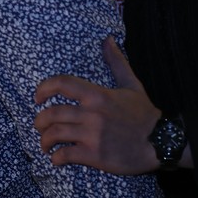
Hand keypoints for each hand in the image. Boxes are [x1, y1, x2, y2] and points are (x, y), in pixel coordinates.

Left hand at [34, 36, 161, 174]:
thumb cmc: (144, 114)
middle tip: (40, 125)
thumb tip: (108, 40)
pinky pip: (65, 155)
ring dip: (44, 140)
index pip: (63, 84)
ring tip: (46, 144)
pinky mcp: (95, 156)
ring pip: (54, 134)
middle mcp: (93, 114)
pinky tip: (57, 158)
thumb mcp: (132, 85)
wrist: (160, 142)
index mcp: (98, 95)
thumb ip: (117, 62)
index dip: (44, 88)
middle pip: (52, 113)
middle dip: (40, 120)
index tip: (37, 96)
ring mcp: (93, 135)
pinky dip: (56, 158)